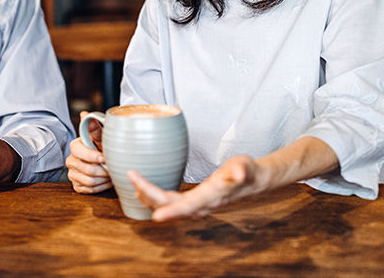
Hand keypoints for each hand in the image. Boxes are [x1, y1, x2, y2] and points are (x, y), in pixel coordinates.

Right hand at [65, 111, 111, 193]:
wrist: (104, 161)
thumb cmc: (102, 147)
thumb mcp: (101, 137)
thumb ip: (94, 127)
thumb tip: (85, 114)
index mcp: (75, 147)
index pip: (79, 152)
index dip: (93, 156)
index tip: (105, 157)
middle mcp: (70, 161)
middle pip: (87, 169)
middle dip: (103, 170)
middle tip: (112, 168)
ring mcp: (73, 174)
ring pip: (89, 181)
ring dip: (104, 179)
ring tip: (111, 174)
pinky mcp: (77, 186)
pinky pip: (89, 190)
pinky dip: (101, 186)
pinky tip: (106, 181)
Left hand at [128, 155, 261, 220]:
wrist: (251, 181)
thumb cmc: (246, 172)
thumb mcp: (244, 167)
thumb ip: (241, 170)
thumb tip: (238, 173)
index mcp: (209, 198)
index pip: (187, 207)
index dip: (171, 211)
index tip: (156, 216)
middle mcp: (200, 206)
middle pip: (168, 205)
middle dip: (147, 193)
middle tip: (131, 175)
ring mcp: (194, 206)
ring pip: (165, 206)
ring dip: (147, 196)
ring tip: (132, 182)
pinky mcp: (191, 202)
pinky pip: (167, 203)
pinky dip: (153, 197)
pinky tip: (143, 189)